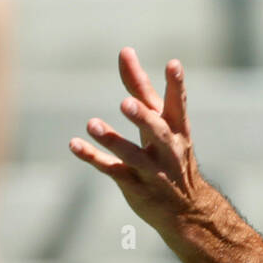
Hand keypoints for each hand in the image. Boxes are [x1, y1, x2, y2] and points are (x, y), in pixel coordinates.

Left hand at [69, 47, 206, 232]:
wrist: (188, 210)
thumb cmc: (170, 156)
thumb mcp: (161, 122)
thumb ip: (141, 88)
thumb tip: (125, 51)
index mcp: (178, 131)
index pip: (178, 105)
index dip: (176, 85)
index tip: (173, 64)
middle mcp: (168, 150)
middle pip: (157, 131)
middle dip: (142, 117)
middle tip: (126, 103)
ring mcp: (152, 171)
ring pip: (133, 155)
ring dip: (113, 141)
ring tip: (92, 124)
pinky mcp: (135, 186)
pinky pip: (112, 170)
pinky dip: (93, 157)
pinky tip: (74, 145)